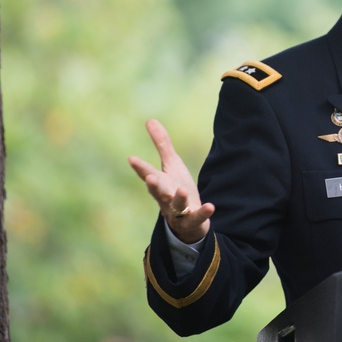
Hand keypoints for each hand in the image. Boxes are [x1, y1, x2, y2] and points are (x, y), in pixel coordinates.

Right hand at [128, 119, 213, 243]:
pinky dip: (203, 213)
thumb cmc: (176, 188)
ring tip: (181, 190)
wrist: (187, 221)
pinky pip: (198, 217)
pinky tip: (210, 206)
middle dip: (154, 185)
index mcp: (160, 183)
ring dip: (178, 198)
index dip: (140, 167)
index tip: (131, 158)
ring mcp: (179, 210)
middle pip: (158, 192)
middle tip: (149, 178)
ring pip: (176, 205)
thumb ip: (162, 144)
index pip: (148, 174)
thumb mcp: (171, 165)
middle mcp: (166, 197)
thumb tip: (149, 120)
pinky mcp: (193, 220)